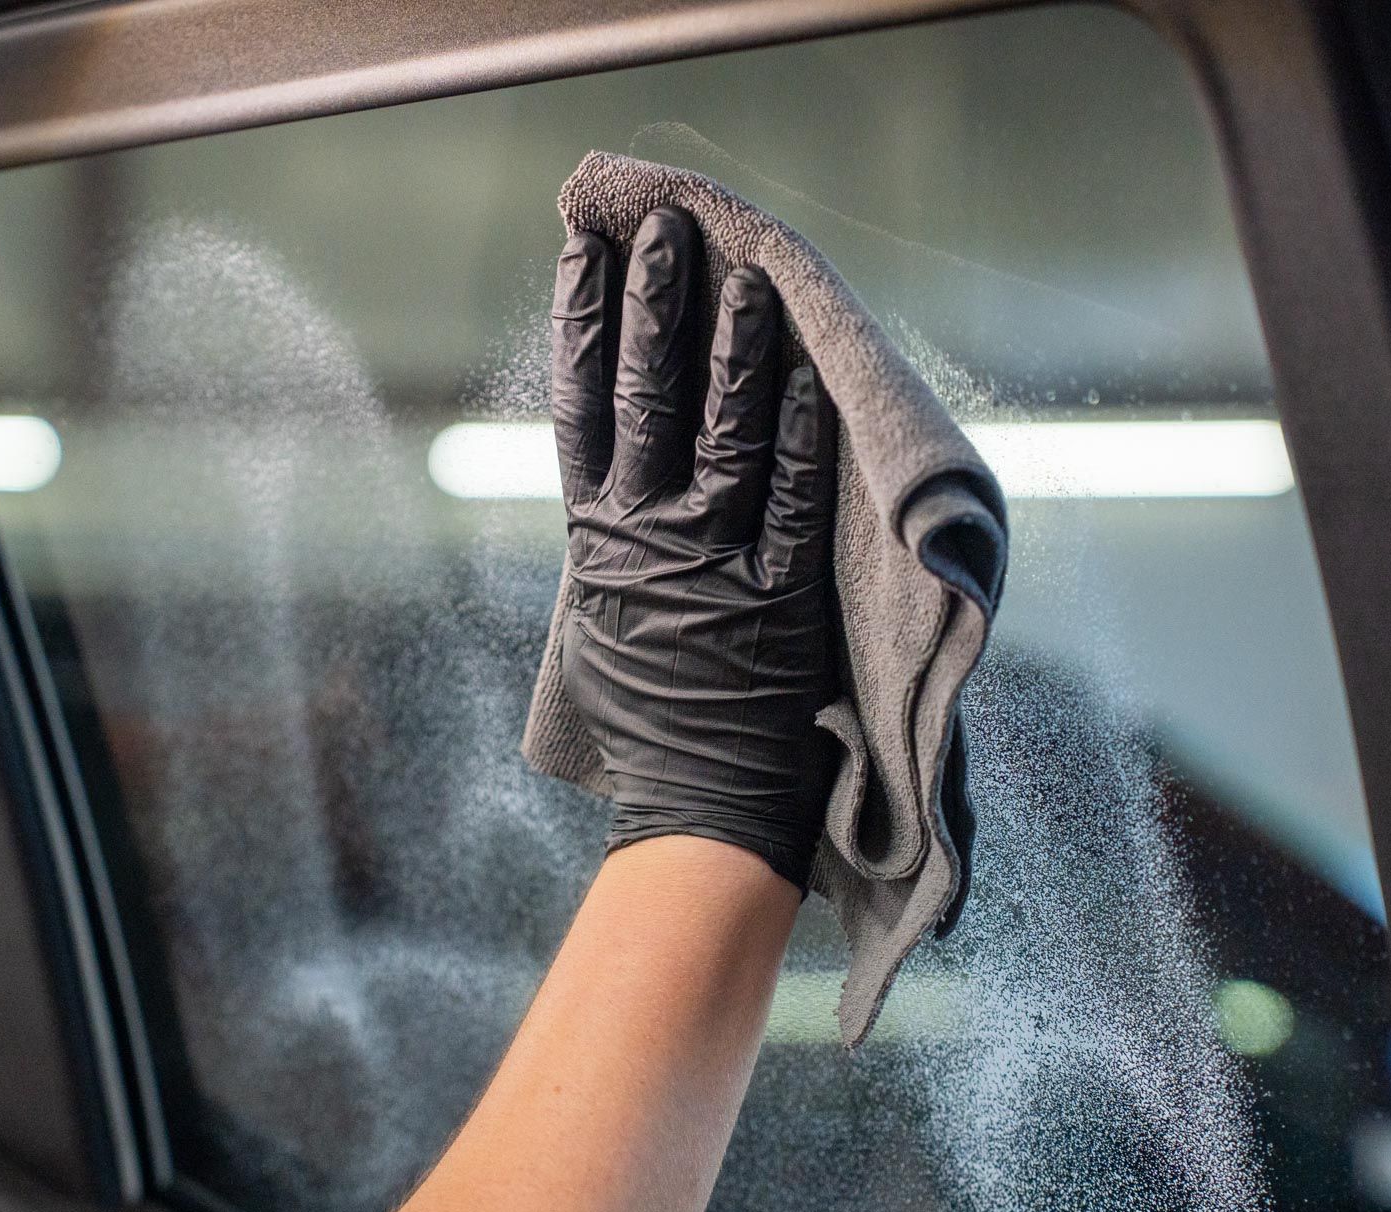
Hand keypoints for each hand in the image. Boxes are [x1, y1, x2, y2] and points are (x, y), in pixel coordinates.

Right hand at [550, 206, 837, 890]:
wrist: (697, 802)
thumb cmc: (645, 722)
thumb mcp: (595, 629)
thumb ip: (603, 556)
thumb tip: (607, 497)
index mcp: (596, 540)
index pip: (580, 407)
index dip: (582, 322)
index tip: (584, 248)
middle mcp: (646, 537)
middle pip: (645, 401)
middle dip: (656, 308)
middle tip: (666, 229)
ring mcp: (712, 562)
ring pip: (719, 435)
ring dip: (733, 352)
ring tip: (746, 277)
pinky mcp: (777, 594)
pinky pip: (790, 501)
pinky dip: (800, 437)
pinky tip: (809, 376)